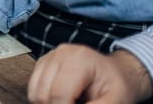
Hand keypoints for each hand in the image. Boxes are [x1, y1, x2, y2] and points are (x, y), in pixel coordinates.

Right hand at [28, 44, 152, 103]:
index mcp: (79, 59)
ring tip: (70, 103)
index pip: (59, 94)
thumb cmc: (118, 85)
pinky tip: (62, 100)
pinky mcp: (43, 64)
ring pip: (34, 92)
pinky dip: (44, 99)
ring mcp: (49, 57)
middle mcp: (60, 54)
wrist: (117, 72)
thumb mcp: (115, 100)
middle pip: (43, 94)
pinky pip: (34, 88)